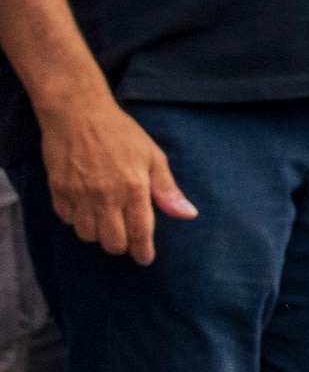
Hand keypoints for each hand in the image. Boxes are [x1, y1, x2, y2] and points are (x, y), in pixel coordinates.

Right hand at [38, 83, 191, 260]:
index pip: (139, 232)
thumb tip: (187, 214)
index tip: (145, 258)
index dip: (142, 250)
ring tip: (106, 222)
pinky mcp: (58, 190)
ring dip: (98, 234)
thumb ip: (167, 189)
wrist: (76, 112)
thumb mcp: (153, 156)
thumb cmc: (120, 132)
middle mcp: (105, 196)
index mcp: (133, 188)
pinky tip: (86, 209)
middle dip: (121, 246)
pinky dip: (77, 220)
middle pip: (111, 241)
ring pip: (87, 235)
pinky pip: (67, 220)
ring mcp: (78, 194)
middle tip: (126, 239)